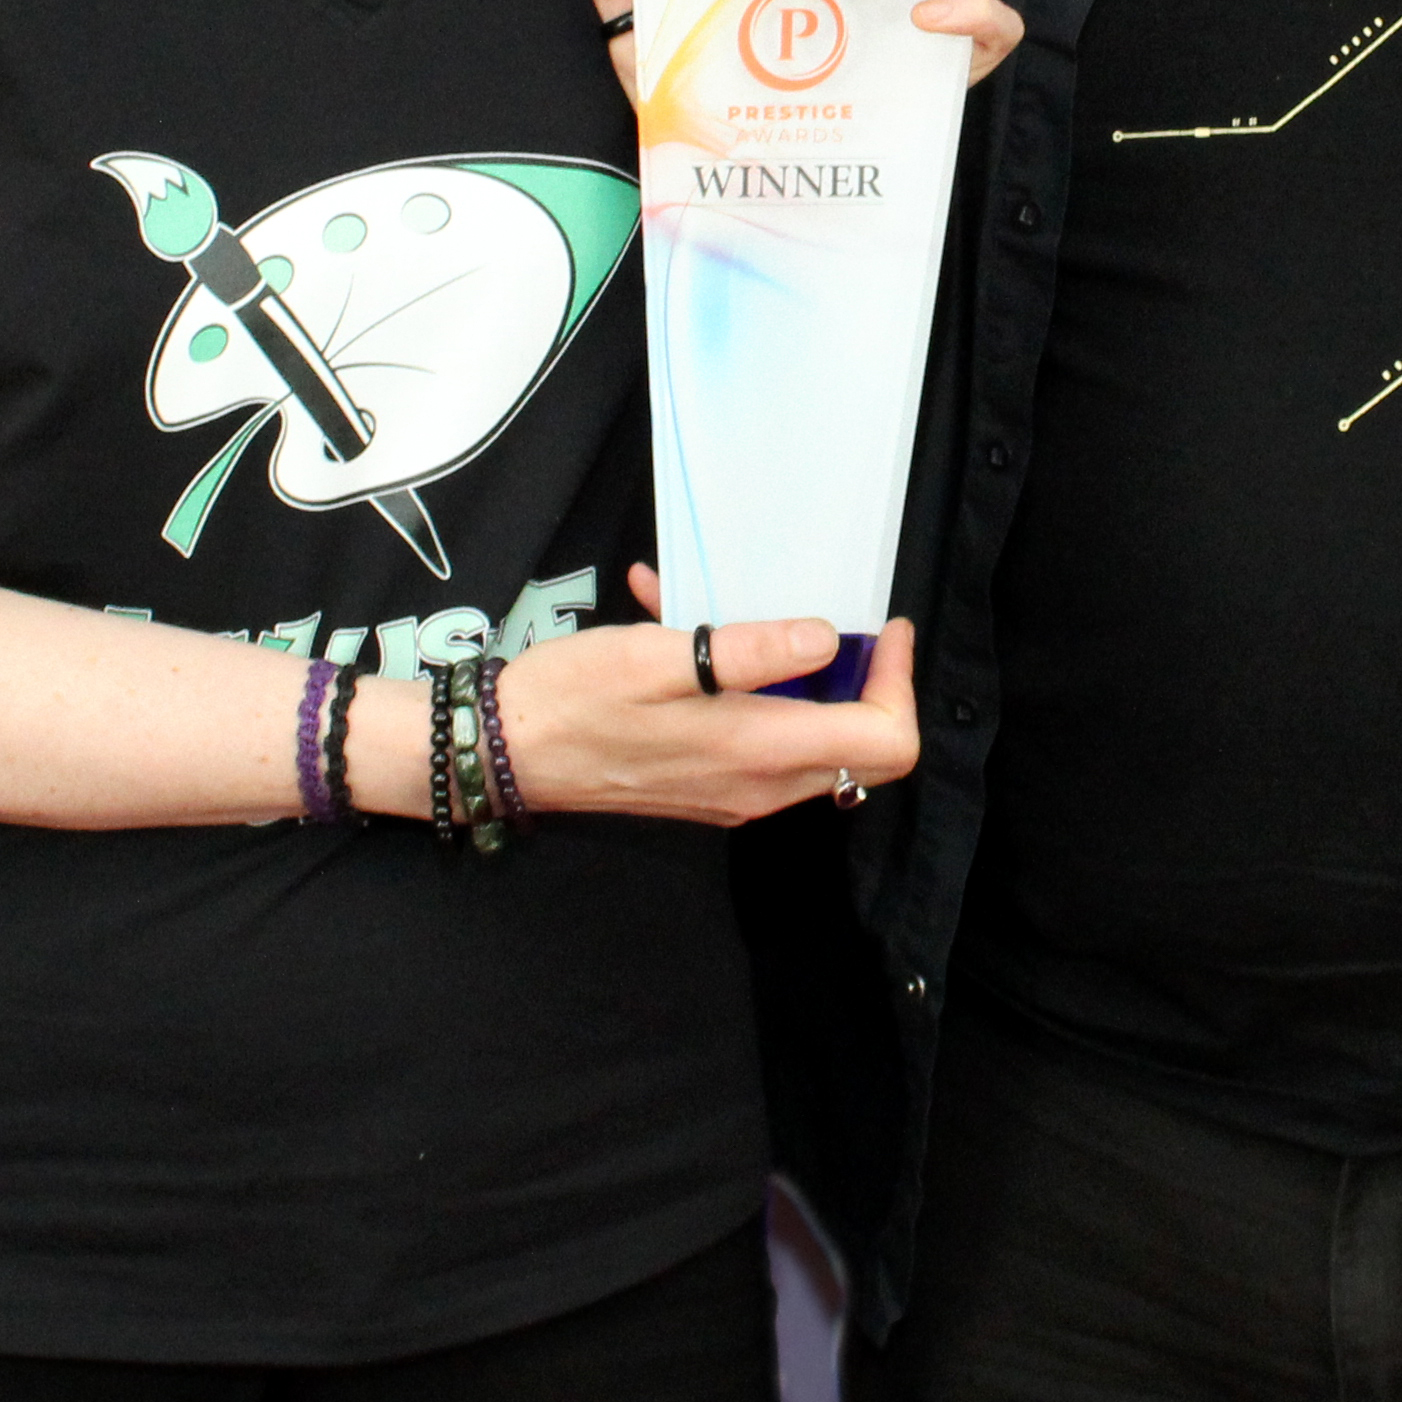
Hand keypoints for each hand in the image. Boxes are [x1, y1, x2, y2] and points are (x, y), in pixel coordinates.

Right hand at [488, 600, 924, 828]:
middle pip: (862, 747)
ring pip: (814, 741)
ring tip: (750, 610)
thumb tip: (825, 640)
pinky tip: (688, 627)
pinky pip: (759, 738)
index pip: (885, 739)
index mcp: (760, 751)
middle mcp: (759, 784)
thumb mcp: (659, 658)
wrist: (502, 754)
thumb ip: (750, 651)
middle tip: (842, 620)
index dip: (899, 682)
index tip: (884, 629)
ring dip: (801, 675)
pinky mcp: (707, 785)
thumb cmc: (572, 701)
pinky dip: (749, 687)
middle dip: (865, 680)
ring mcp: (734, 791)